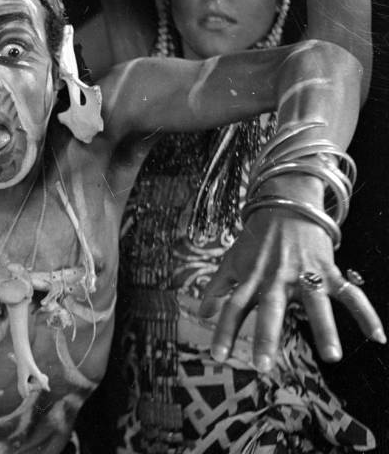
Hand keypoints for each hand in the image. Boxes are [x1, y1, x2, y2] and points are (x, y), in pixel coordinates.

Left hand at [200, 209, 384, 371]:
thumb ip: (217, 287)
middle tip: (263, 365)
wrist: (286, 206)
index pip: (233, 308)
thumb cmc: (255, 239)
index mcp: (251, 279)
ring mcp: (304, 274)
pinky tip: (378, 337)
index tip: (219, 356)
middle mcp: (276, 278)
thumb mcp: (231, 261)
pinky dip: (365, 313)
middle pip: (270, 309)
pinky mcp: (329, 270)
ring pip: (315, 303)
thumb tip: (202, 314)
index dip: (224, 331)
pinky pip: (350, 294)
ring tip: (332, 356)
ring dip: (324, 329)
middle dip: (266, 336)